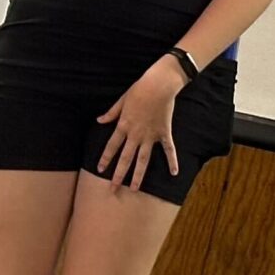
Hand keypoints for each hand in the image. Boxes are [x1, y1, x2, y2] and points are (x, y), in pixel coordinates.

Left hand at [95, 57, 184, 191]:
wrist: (159, 85)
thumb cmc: (140, 89)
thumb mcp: (122, 100)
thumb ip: (111, 113)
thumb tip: (99, 120)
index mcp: (124, 126)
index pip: (112, 146)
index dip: (105, 158)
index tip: (100, 170)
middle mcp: (136, 134)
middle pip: (126, 158)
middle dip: (118, 175)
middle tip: (113, 189)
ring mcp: (151, 135)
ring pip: (143, 159)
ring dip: (138, 175)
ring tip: (134, 189)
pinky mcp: (164, 133)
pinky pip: (169, 150)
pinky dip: (172, 161)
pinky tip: (174, 172)